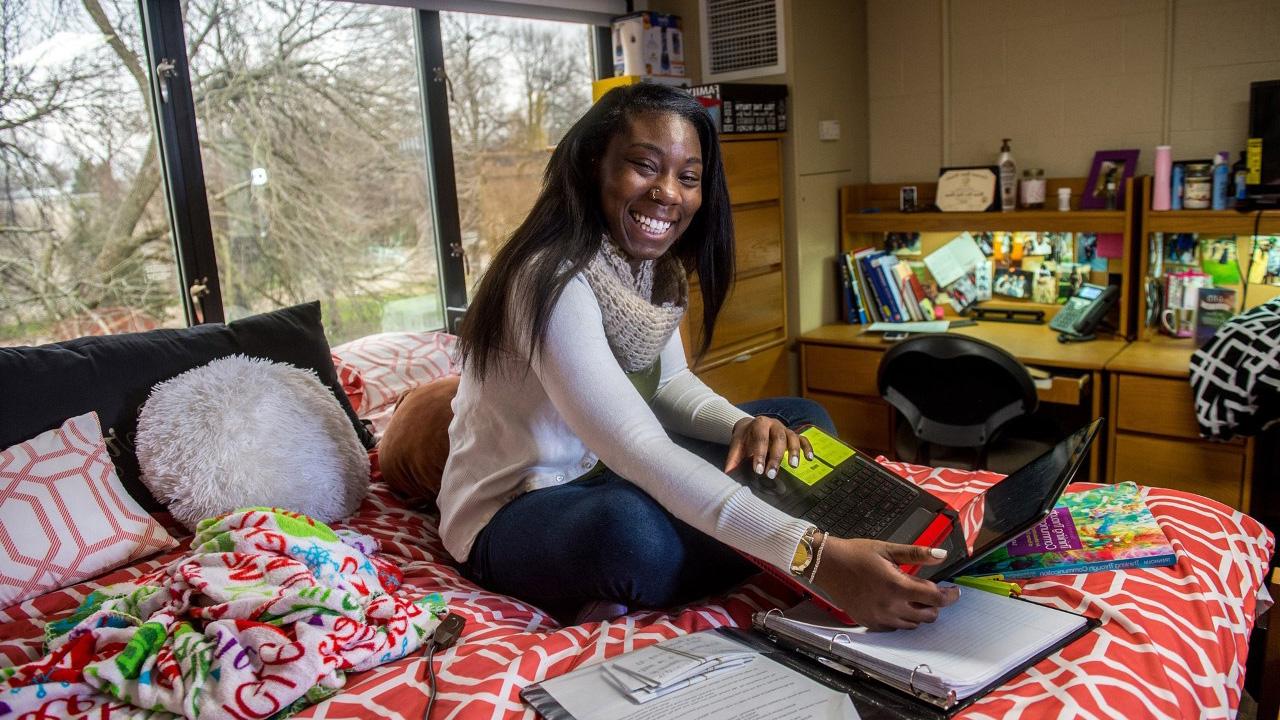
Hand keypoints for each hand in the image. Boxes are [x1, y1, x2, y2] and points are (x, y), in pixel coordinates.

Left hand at [725, 416, 813, 478]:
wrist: (751, 426)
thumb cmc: (745, 437)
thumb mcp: (737, 444)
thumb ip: (733, 458)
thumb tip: (728, 474)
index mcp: (759, 424)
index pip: (760, 439)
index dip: (760, 455)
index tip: (758, 471)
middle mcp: (774, 424)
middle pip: (778, 439)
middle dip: (776, 457)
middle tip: (772, 474)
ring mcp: (785, 429)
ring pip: (793, 437)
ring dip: (794, 451)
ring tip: (793, 466)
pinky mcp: (793, 435)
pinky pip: (803, 439)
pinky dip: (808, 448)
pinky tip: (809, 458)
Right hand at [811, 535, 959, 630]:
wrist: (827, 565)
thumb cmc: (856, 554)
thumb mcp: (888, 549)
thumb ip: (917, 554)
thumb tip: (942, 554)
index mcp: (897, 586)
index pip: (934, 598)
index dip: (949, 596)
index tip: (953, 592)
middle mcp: (890, 606)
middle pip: (927, 616)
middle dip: (934, 605)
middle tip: (930, 592)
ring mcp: (879, 617)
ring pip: (912, 625)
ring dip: (918, 614)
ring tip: (912, 598)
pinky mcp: (869, 622)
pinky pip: (894, 628)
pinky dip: (901, 619)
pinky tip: (896, 605)